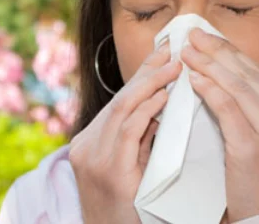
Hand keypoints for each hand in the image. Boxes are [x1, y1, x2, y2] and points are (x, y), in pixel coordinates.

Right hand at [69, 43, 181, 223]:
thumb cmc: (128, 207)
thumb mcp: (128, 165)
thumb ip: (139, 135)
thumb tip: (161, 103)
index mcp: (89, 142)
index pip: (118, 101)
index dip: (140, 74)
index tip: (160, 53)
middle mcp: (85, 146)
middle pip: (120, 99)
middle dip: (147, 72)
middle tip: (170, 51)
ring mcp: (93, 158)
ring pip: (122, 109)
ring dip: (150, 85)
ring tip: (173, 68)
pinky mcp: (109, 172)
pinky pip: (129, 131)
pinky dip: (147, 110)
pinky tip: (163, 97)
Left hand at [181, 28, 258, 222]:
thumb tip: (225, 68)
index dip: (231, 52)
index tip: (209, 38)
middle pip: (249, 75)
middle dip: (217, 51)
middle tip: (193, 35)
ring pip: (238, 86)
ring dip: (208, 65)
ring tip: (187, 52)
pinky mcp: (255, 149)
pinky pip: (227, 108)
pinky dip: (208, 89)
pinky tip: (193, 78)